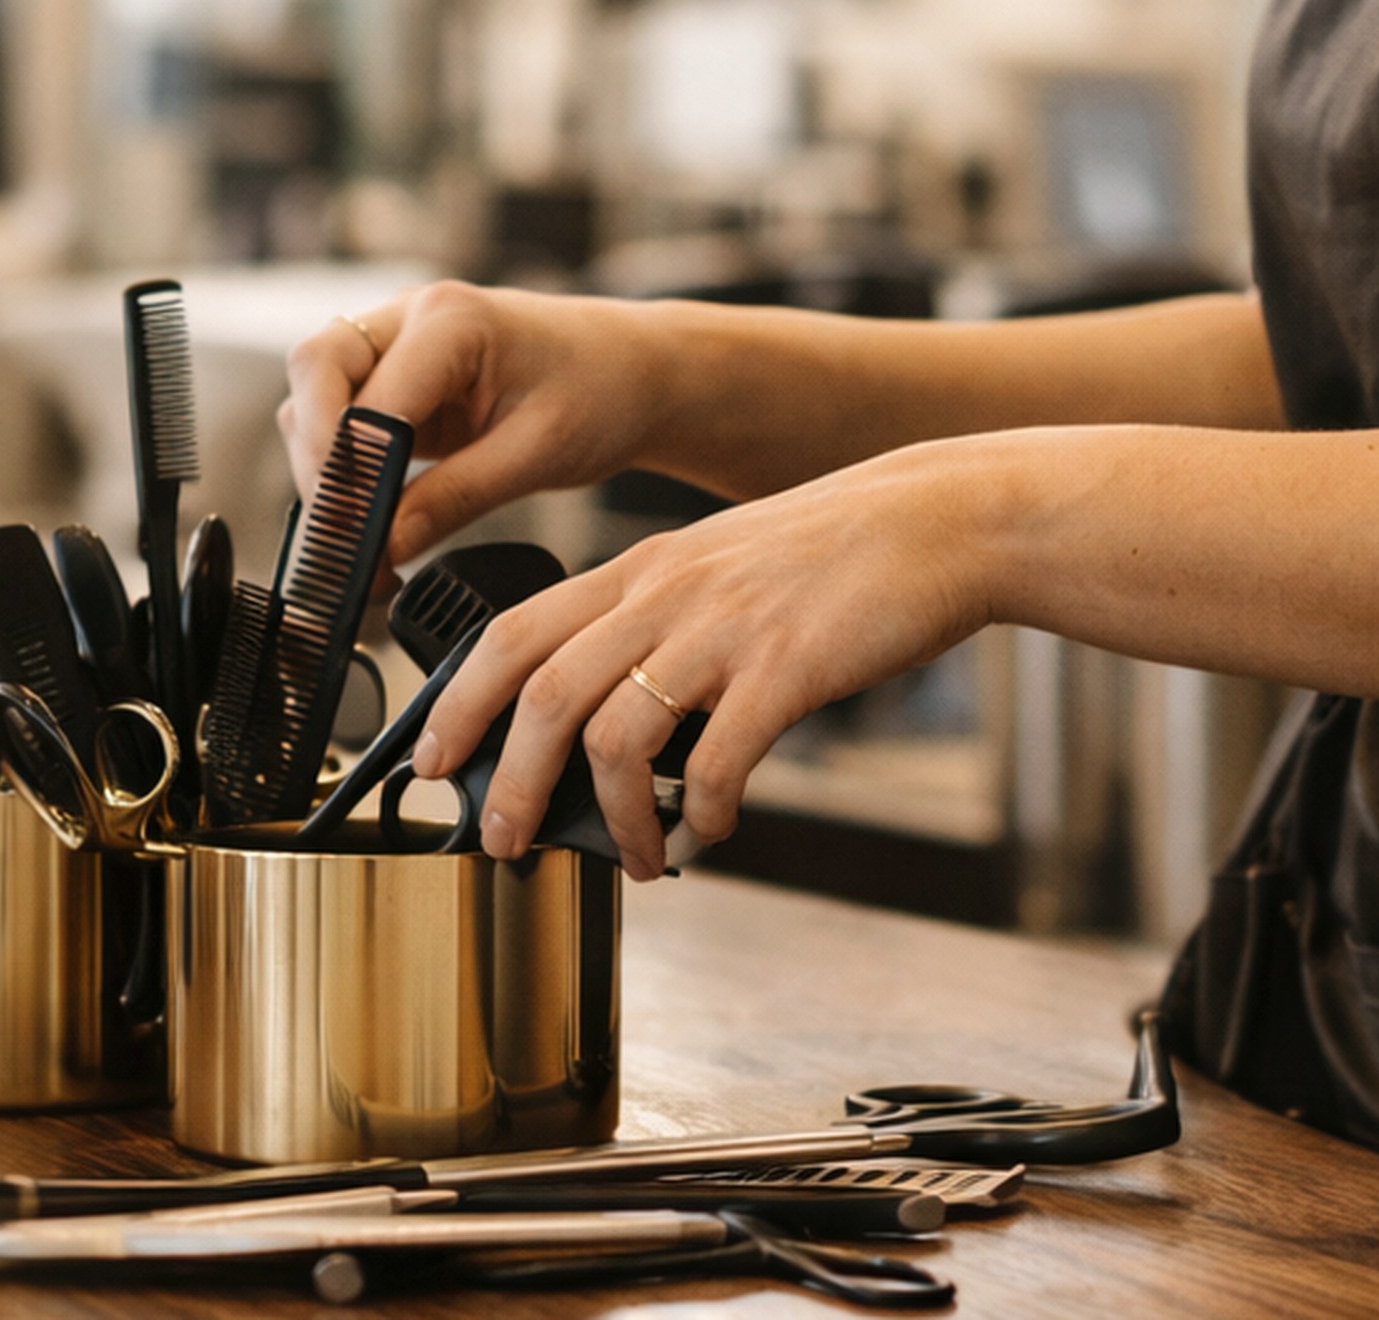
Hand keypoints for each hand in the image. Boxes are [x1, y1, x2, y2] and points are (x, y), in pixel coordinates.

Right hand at [279, 282, 676, 564]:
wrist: (634, 373)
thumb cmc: (602, 393)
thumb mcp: (537, 454)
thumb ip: (455, 497)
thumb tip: (385, 544)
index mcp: (452, 319)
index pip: (368, 393)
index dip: (349, 468)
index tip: (353, 534)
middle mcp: (411, 317)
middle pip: (316, 370)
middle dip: (316, 455)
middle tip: (340, 533)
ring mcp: (398, 341)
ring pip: (318, 393)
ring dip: (326, 463)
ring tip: (359, 538)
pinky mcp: (398, 376)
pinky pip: (343, 414)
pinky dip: (345, 465)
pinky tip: (371, 516)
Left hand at [407, 437, 1006, 878]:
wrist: (942, 520)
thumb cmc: (839, 553)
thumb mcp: (723, 566)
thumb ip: (662, 625)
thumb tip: (615, 720)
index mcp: (644, 570)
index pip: (514, 632)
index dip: (460, 703)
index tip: (435, 761)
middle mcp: (668, 594)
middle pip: (544, 692)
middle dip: (510, 780)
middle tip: (504, 839)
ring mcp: (724, 630)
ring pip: (616, 735)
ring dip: (613, 818)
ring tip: (638, 858)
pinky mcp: (787, 669)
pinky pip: (716, 760)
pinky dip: (702, 813)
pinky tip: (712, 831)